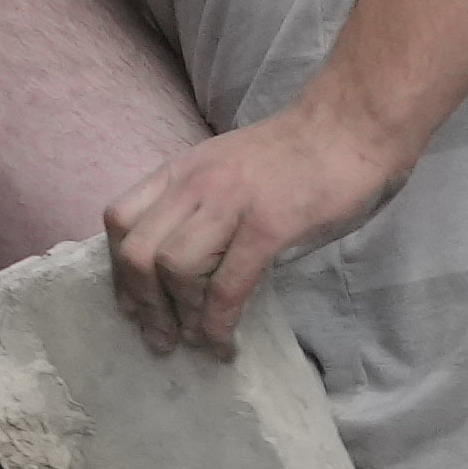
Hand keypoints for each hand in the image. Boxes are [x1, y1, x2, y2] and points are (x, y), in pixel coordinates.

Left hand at [101, 98, 413, 353]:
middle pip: (136, 250)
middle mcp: (193, 184)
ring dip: (181, 315)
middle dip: (142, 303)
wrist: (349, 125)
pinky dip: (219, 321)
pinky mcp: (268, 225)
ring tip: (197, 340)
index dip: (118, 270)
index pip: (120, 220)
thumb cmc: (294, 154)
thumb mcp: (225, 169)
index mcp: (180, 170)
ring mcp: (229, 202)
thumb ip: (198, 205)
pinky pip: (227, 284)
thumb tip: (178, 266)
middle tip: (160, 337)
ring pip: (173, 267)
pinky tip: (225, 342)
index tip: (133, 306)